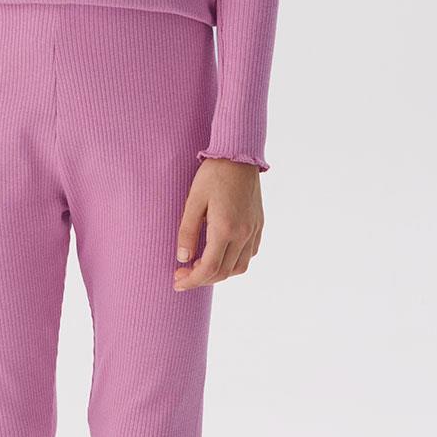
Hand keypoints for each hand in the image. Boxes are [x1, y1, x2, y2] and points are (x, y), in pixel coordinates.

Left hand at [173, 158, 263, 288]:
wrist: (239, 155)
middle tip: (182, 275)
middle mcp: (243, 234)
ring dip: (219, 273)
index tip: (177, 282)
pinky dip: (234, 262)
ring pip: (239, 267)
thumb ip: (187, 231)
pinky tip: (220, 253)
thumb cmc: (213, 174)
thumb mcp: (193, 201)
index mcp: (225, 229)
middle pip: (223, 272)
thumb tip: (183, 258)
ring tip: (200, 266)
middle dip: (201, 279)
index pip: (209, 268)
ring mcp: (254, 230)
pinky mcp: (258, 224)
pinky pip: (249, 254)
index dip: (192, 280)